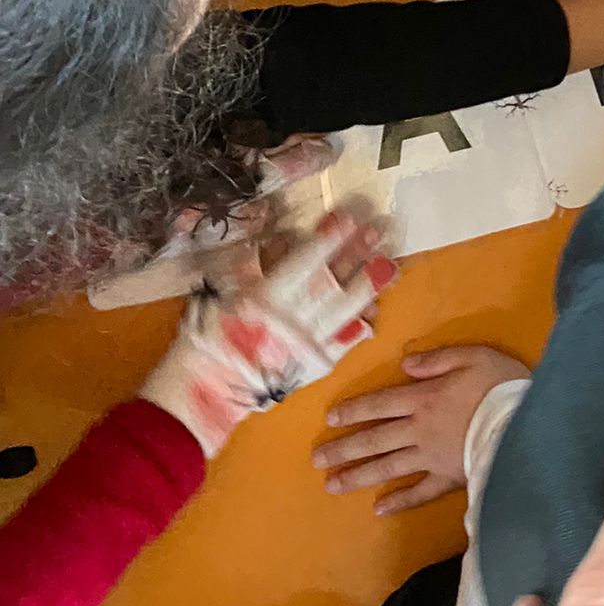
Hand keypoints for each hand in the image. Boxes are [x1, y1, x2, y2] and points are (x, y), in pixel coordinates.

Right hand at [139, 210, 395, 457]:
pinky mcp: (318, 364)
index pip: (306, 260)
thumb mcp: (222, 287)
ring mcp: (309, 344)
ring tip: (391, 266)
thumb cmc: (210, 332)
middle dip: (358, 254)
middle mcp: (293, 319)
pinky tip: (374, 308)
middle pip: (334, 280)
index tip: (348, 217)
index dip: (329, 237)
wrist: (209, 388)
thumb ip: (253, 260)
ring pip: (347, 310)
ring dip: (370, 286)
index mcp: (267, 297)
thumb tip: (282, 234)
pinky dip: (361, 323)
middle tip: (380, 231)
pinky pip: (346, 341)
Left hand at [315, 345, 529, 513]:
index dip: (354, 411)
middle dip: (345, 449)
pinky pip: (420, 492)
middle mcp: (420, 430)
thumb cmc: (500, 385)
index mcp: (424, 399)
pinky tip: (380, 509)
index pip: (380, 405)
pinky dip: (400, 501)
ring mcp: (432, 458)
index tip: (330, 421)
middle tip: (317, 460)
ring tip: (332, 485)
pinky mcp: (449, 479)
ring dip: (359, 476)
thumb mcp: (472, 356)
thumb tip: (405, 365)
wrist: (527, 424)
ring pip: (389, 467)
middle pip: (376, 439)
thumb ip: (437, 360)